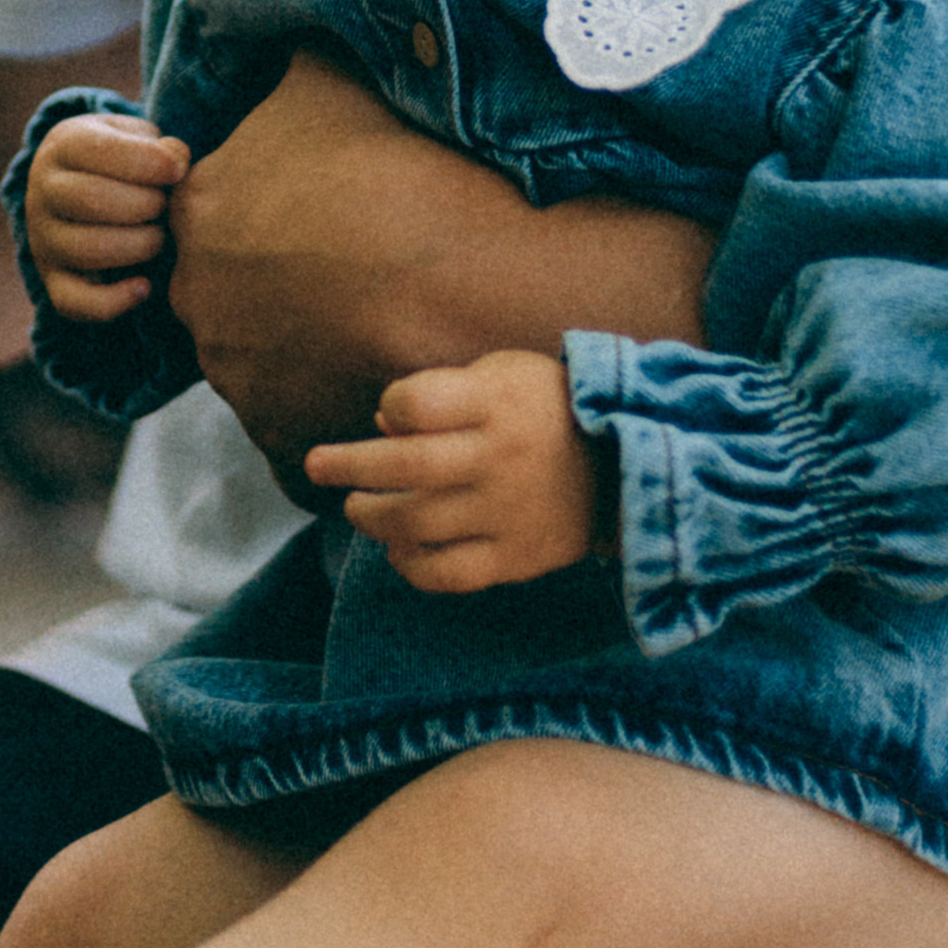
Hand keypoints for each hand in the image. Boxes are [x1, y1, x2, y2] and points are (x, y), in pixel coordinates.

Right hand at [25, 111, 189, 319]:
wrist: (83, 184)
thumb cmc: (123, 159)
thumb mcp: (137, 138)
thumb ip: (159, 146)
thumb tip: (177, 162)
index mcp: (63, 146)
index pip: (98, 151)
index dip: (146, 163)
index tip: (177, 171)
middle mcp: (43, 192)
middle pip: (90, 199)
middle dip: (144, 205)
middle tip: (165, 206)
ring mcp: (43, 239)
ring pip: (86, 250)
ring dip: (138, 246)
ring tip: (159, 236)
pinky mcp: (51, 279)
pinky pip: (72, 302)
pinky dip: (113, 302)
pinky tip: (144, 286)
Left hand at [166, 46, 711, 471]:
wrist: (477, 270)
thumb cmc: (407, 161)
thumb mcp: (328, 78)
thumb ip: (283, 67)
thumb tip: (271, 25)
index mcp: (201, 213)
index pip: (222, 217)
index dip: (278, 214)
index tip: (330, 216)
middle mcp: (199, 302)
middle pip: (236, 292)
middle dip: (285, 284)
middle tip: (360, 268)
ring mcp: (240, 379)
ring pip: (269, 360)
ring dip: (311, 348)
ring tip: (386, 319)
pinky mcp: (282, 438)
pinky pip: (301, 430)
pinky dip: (335, 407)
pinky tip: (384, 373)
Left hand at [305, 350, 598, 592]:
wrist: (629, 467)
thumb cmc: (550, 407)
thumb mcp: (505, 375)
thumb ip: (444, 394)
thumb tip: (382, 426)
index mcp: (498, 403)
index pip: (418, 404)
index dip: (390, 406)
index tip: (389, 412)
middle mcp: (500, 458)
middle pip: (406, 468)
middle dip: (348, 467)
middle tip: (318, 466)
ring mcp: (508, 512)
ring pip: (417, 523)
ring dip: (372, 517)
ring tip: (357, 508)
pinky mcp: (516, 558)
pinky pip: (448, 573)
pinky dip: (411, 566)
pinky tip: (398, 551)